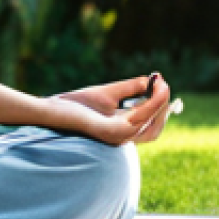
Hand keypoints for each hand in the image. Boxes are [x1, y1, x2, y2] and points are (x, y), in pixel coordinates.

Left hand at [48, 74, 172, 145]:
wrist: (53, 109)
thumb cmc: (77, 103)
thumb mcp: (109, 93)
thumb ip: (130, 88)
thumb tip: (151, 80)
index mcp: (121, 130)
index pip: (150, 127)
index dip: (160, 109)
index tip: (164, 87)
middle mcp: (122, 138)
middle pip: (154, 130)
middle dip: (163, 107)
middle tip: (164, 85)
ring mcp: (117, 137)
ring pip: (149, 126)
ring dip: (159, 105)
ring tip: (161, 86)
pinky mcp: (109, 131)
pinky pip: (136, 121)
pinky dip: (148, 106)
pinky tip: (152, 91)